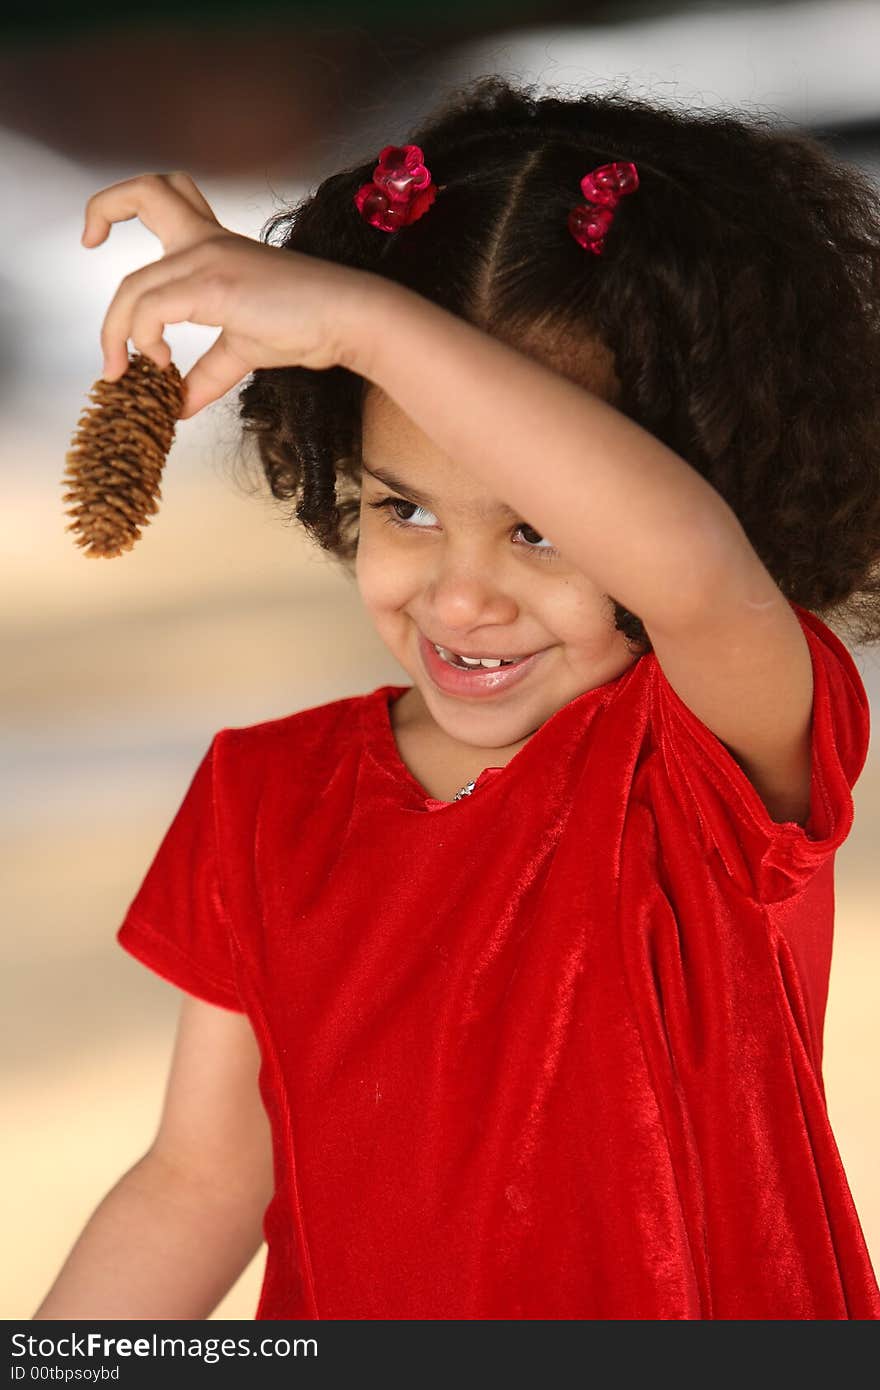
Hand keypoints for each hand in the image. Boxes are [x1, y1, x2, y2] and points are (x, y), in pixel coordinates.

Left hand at [81, 171, 373, 418]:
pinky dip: (144, 341)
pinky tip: (163, 365)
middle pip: (144, 191)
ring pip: (133, 283)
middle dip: (101, 208)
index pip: (167, 197)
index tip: (98, 237)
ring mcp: (208, 260)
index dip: (123, 205)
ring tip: (130, 368)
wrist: (348, 319)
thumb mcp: (243, 351)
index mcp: (215, 243)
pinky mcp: (211, 286)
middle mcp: (207, 241)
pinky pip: (151, 311)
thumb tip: (178, 406)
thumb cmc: (307, 325)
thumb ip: (206, 375)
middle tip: (87, 240)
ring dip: (116, 331)